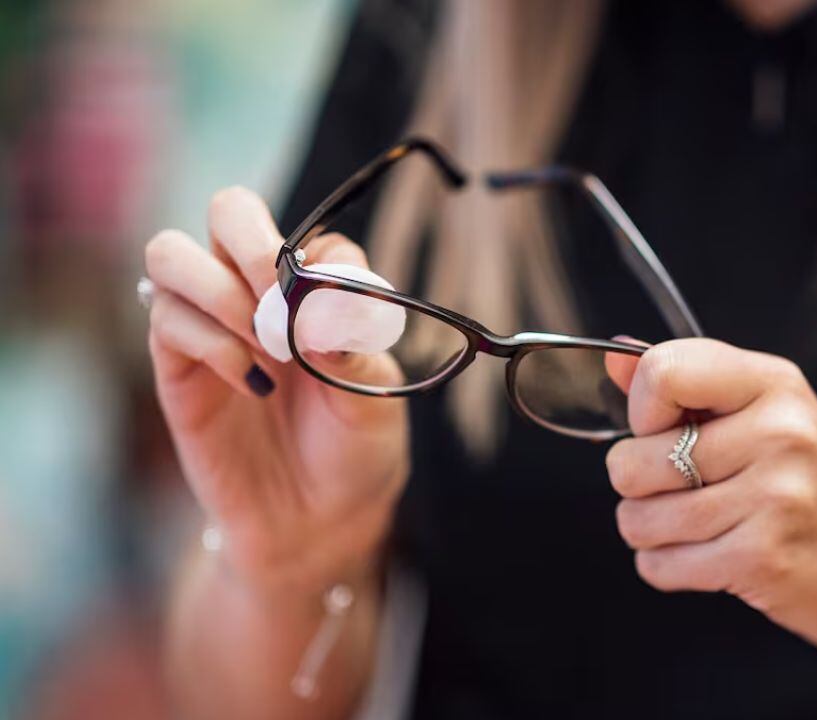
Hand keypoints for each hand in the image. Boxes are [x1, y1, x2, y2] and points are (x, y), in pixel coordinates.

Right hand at [144, 187, 407, 598]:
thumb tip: (312, 307)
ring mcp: (213, 324)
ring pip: (171, 254)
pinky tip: (253, 383)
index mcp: (319, 288)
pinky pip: (167, 322)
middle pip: (228, 209)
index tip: (337, 310)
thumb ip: (351, 345)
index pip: (314, 235)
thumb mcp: (375, 398)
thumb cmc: (356, 449)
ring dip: (218, 290)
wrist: (317, 523)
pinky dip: (212, 343)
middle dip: (249, 239)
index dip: (321, 262)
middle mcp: (260, 292)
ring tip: (264, 344)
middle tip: (276, 295)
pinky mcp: (178, 367)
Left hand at [604, 339, 816, 687]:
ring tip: (702, 527)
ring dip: (652, 532)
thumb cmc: (814, 488)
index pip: (663, 371)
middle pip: (632, 460)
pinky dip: (670, 568)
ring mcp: (775, 496)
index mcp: (774, 383)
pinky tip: (712, 558)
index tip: (663, 430)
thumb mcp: (766, 415)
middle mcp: (779, 432)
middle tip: (686, 490)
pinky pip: (659, 565)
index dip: (640, 410)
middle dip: (639, 486)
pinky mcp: (763, 556)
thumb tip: (614, 362)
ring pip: (638, 519)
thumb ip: (690, 385)